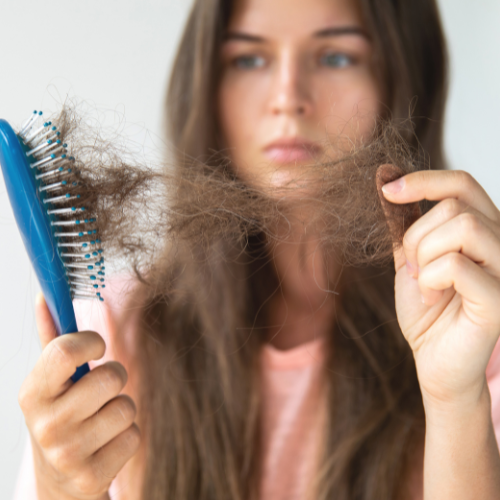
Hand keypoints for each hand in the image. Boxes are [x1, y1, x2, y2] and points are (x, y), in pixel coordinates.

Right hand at [18, 294, 139, 499]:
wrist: (59, 484)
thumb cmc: (61, 417)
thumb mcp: (50, 383)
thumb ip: (52, 340)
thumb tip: (45, 296)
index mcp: (32, 394)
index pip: (63, 351)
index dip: (90, 341)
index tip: (97, 346)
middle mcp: (45, 425)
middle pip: (110, 377)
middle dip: (116, 377)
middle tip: (102, 390)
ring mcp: (67, 454)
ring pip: (127, 406)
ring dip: (122, 409)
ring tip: (103, 420)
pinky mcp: (91, 477)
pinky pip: (134, 435)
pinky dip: (127, 436)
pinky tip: (107, 445)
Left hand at [381, 169, 499, 410]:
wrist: (434, 359)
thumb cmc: (427, 309)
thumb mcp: (410, 258)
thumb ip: (405, 222)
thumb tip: (386, 176)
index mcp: (485, 230)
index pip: (462, 185)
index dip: (423, 180)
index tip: (387, 191)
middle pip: (455, 207)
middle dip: (417, 236)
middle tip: (413, 267)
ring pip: (463, 227)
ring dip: (424, 255)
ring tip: (424, 281)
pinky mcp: (499, 301)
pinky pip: (456, 266)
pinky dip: (429, 280)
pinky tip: (433, 297)